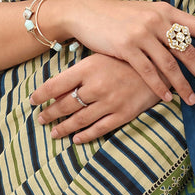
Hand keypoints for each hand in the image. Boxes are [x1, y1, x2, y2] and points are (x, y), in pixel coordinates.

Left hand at [31, 54, 160, 143]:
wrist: (161, 65)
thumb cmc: (128, 57)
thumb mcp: (102, 56)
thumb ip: (82, 70)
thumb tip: (58, 86)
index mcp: (89, 67)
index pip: (56, 84)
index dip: (41, 94)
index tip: (32, 100)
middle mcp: (97, 86)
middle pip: (65, 105)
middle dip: (49, 114)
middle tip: (40, 119)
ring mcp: (110, 102)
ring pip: (79, 120)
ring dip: (63, 128)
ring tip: (54, 132)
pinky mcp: (123, 114)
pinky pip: (99, 129)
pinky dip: (85, 136)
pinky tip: (76, 139)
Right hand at [43, 0, 194, 104]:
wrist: (87, 12)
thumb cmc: (119, 16)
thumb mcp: (146, 12)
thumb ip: (167, 23)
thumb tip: (189, 37)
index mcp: (166, 11)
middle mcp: (157, 20)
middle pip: (188, 50)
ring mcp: (142, 33)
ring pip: (170, 64)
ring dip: (183, 85)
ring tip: (192, 101)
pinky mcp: (126, 47)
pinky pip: (149, 72)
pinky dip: (160, 87)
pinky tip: (168, 98)